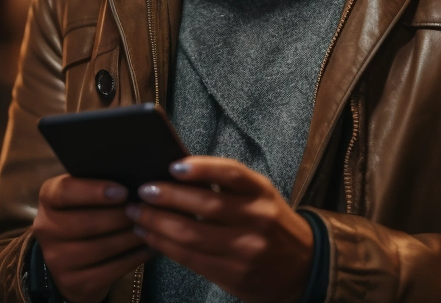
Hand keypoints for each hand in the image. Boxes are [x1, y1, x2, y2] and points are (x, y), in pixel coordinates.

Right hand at [32, 175, 153, 302]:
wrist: (71, 262)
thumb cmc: (84, 216)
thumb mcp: (82, 197)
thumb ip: (99, 186)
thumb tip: (135, 180)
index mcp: (48, 198)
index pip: (65, 191)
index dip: (95, 191)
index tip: (123, 191)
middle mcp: (46, 228)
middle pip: (86, 222)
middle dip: (121, 217)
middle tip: (144, 211)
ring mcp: (57, 259)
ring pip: (101, 247)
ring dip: (131, 237)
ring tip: (150, 228)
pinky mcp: (73, 282)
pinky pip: (110, 269)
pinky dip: (134, 258)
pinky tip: (148, 248)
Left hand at [126, 156, 314, 302]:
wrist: (302, 268)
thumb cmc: (270, 224)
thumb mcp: (260, 197)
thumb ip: (227, 186)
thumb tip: (174, 172)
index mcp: (262, 193)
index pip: (232, 174)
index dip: (201, 168)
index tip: (172, 166)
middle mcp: (258, 220)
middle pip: (205, 205)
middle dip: (167, 197)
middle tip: (142, 191)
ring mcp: (246, 250)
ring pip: (192, 235)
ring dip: (157, 223)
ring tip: (137, 214)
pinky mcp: (233, 275)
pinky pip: (190, 258)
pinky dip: (164, 245)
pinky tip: (149, 236)